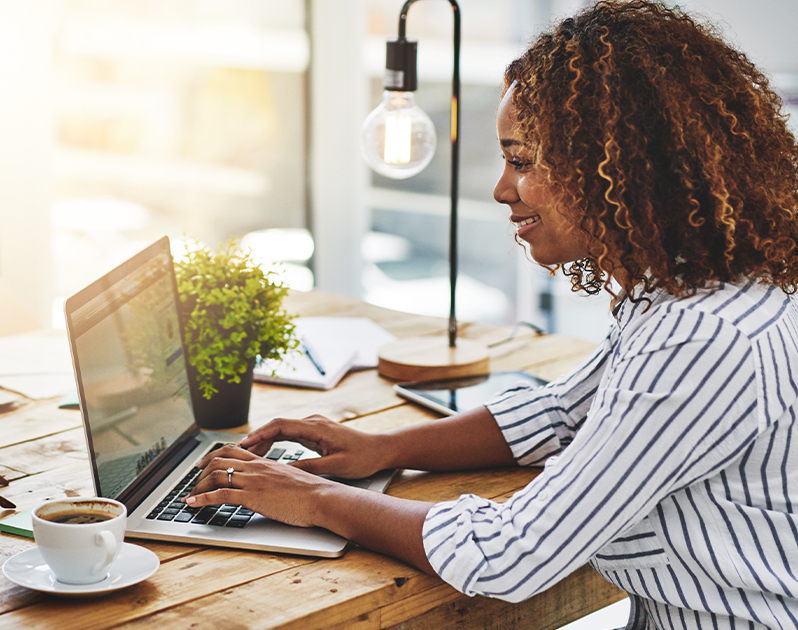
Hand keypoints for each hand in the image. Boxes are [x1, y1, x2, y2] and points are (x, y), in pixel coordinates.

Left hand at [185, 444, 338, 526]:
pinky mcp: (252, 497)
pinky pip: (220, 495)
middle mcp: (256, 468)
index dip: (213, 456)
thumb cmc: (312, 493)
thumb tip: (270, 485)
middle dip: (200, 471)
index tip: (203, 464)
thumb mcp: (290, 480)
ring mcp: (253, 481)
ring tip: (190, 496)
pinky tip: (192, 504)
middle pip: (219, 460)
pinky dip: (201, 499)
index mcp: (265, 463)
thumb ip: (276, 479)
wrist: (322, 498)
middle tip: (192, 480)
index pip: (233, 451)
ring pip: (216, 476)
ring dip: (198, 486)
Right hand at [236, 415, 387, 478]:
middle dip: (255, 438)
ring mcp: (313, 427)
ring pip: (281, 430)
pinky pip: (288, 435)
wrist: (381, 450)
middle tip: (236, 452)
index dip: (259, 434)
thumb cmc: (363, 457)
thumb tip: (284, 472)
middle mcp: (312, 423)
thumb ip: (310, 468)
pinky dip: (274, 443)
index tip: (243, 444)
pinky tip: (264, 454)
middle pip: (276, 426)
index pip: (280, 425)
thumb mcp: (336, 466)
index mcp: (316, 427)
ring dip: (263, 441)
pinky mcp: (315, 434)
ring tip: (245, 455)